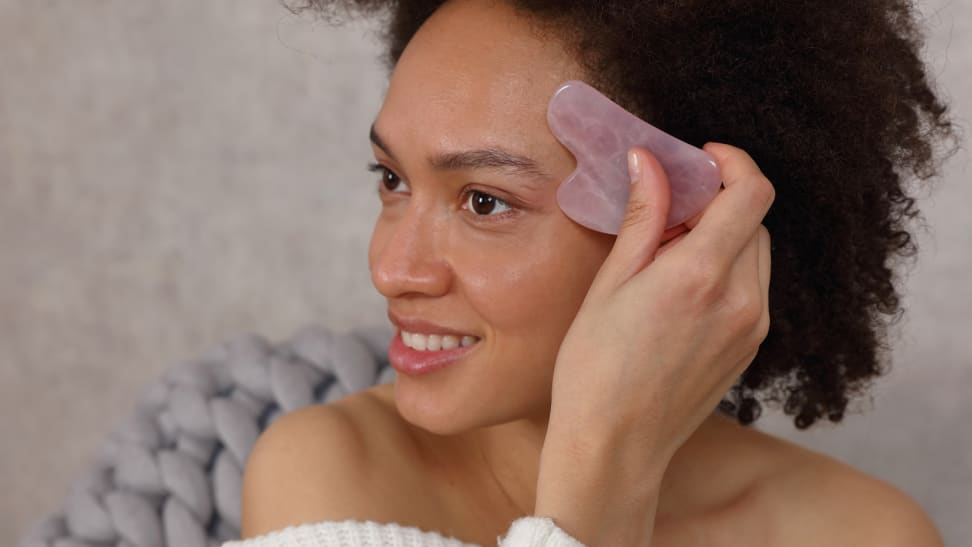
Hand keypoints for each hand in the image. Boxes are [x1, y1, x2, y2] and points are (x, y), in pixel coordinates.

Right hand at [534, 142, 774, 545]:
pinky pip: (751, 290)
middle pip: (754, 221)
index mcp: (701, 275)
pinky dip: (726, 274)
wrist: (615, 446)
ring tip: (667, 261)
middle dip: (717, 204)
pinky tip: (680, 295)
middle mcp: (742, 299)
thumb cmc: (596, 369)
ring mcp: (752, 328)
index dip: (733, 164)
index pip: (752, 193)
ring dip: (722, 240)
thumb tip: (649, 161)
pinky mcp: (750, 349)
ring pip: (755, 255)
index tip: (701, 160)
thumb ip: (641, 217)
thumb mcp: (610, 284)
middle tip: (666, 216)